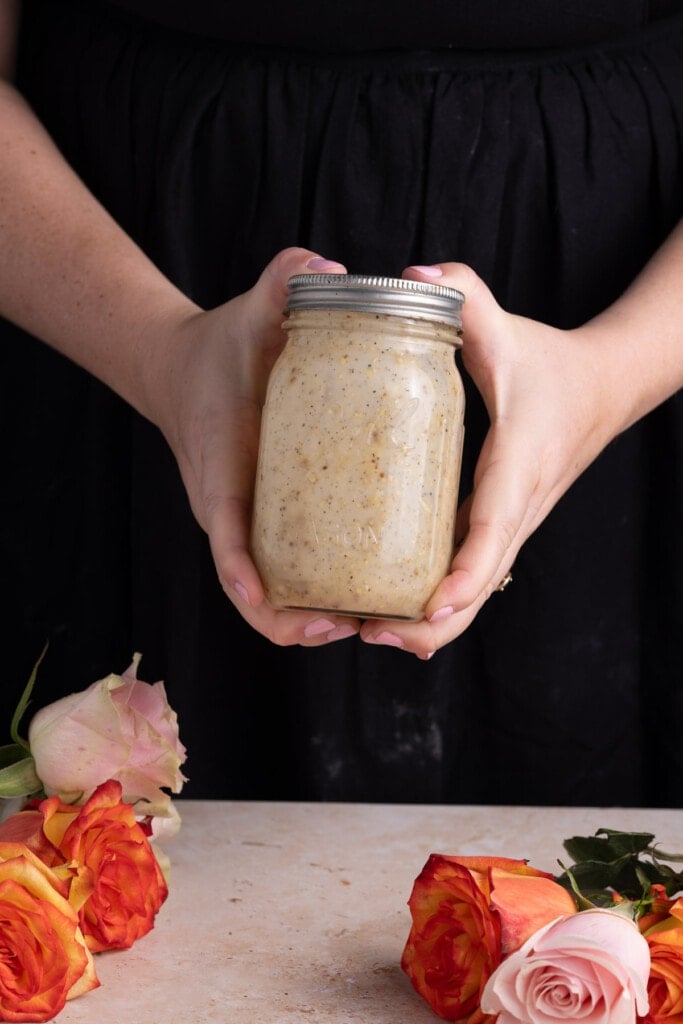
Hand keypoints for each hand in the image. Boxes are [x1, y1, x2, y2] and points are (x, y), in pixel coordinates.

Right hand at [149, 246, 360, 646]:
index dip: (250, 582)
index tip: (281, 604)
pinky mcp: (263, 523)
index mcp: (220, 479)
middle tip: (353, 623)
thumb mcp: (248, 313)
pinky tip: (358, 597)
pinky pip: (283, 576)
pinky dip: (311, 598)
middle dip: (296, 624)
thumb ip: (281, 281)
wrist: (185, 370)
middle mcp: (228, 515)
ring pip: (269, 599)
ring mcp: (245, 526)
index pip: (227, 545)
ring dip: (308, 622)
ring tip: (364, 622)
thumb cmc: (219, 350)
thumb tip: (329, 265)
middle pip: (251, 596)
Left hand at [359, 261, 624, 657]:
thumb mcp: (507, 327)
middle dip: (430, 626)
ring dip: (430, 625)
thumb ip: (465, 295)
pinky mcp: (500, 526)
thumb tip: (412, 273)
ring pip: (476, 594)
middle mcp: (517, 508)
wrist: (602, 388)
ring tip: (371, 632)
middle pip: (480, 589)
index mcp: (517, 465)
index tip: (427, 606)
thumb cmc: (551, 363)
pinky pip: (470, 574)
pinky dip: (437, 602)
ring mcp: (512, 525)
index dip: (461, 574)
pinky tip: (394, 607)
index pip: (492, 529)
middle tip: (370, 633)